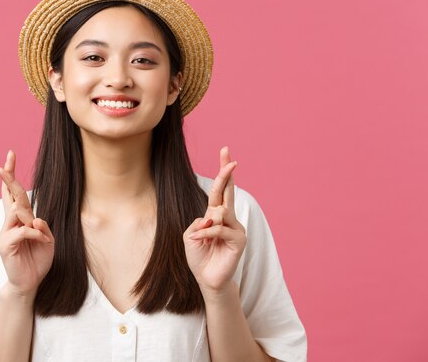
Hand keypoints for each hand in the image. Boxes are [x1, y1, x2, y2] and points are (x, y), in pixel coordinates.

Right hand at [0, 150, 54, 296]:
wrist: (28, 284)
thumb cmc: (37, 261)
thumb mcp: (47, 240)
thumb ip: (43, 227)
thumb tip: (35, 218)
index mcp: (19, 220)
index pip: (13, 193)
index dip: (10, 176)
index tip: (9, 156)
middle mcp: (10, 223)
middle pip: (10, 196)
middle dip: (7, 178)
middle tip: (1, 164)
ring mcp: (5, 233)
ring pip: (16, 212)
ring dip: (31, 218)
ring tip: (41, 233)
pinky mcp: (6, 245)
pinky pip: (23, 231)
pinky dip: (36, 233)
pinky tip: (43, 240)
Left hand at [183, 146, 245, 296]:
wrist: (206, 278)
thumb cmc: (199, 256)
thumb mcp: (190, 235)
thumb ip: (199, 222)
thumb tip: (212, 217)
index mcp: (216, 214)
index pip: (220, 189)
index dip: (223, 171)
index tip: (225, 151)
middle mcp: (228, 218)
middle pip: (228, 191)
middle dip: (227, 173)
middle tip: (230, 158)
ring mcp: (236, 228)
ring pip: (221, 212)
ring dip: (206, 224)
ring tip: (200, 237)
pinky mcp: (239, 240)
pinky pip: (221, 228)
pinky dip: (208, 234)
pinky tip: (202, 240)